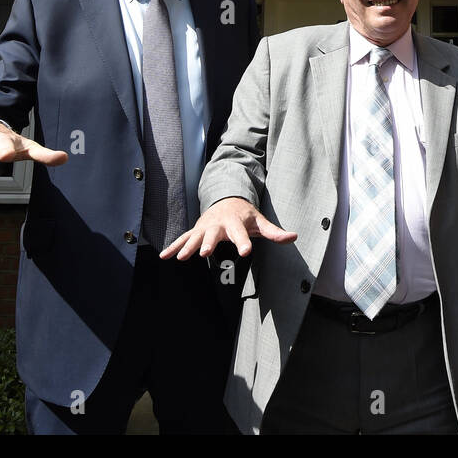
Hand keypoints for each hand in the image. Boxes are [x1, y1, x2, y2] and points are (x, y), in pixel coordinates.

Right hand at [161, 196, 297, 259]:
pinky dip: (173, 246)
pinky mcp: (196, 230)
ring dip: (188, 246)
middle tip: (204, 253)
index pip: (241, 234)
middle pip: (213, 234)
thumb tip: (293, 237)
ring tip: (182, 258)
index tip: (246, 252)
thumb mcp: (260, 221)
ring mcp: (205, 227)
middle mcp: (219, 224)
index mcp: (236, 222)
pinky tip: (164, 256)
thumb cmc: (245, 214)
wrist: (227, 199)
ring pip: (195, 237)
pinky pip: (183, 239)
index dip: (244, 242)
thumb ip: (274, 232)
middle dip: (209, 243)